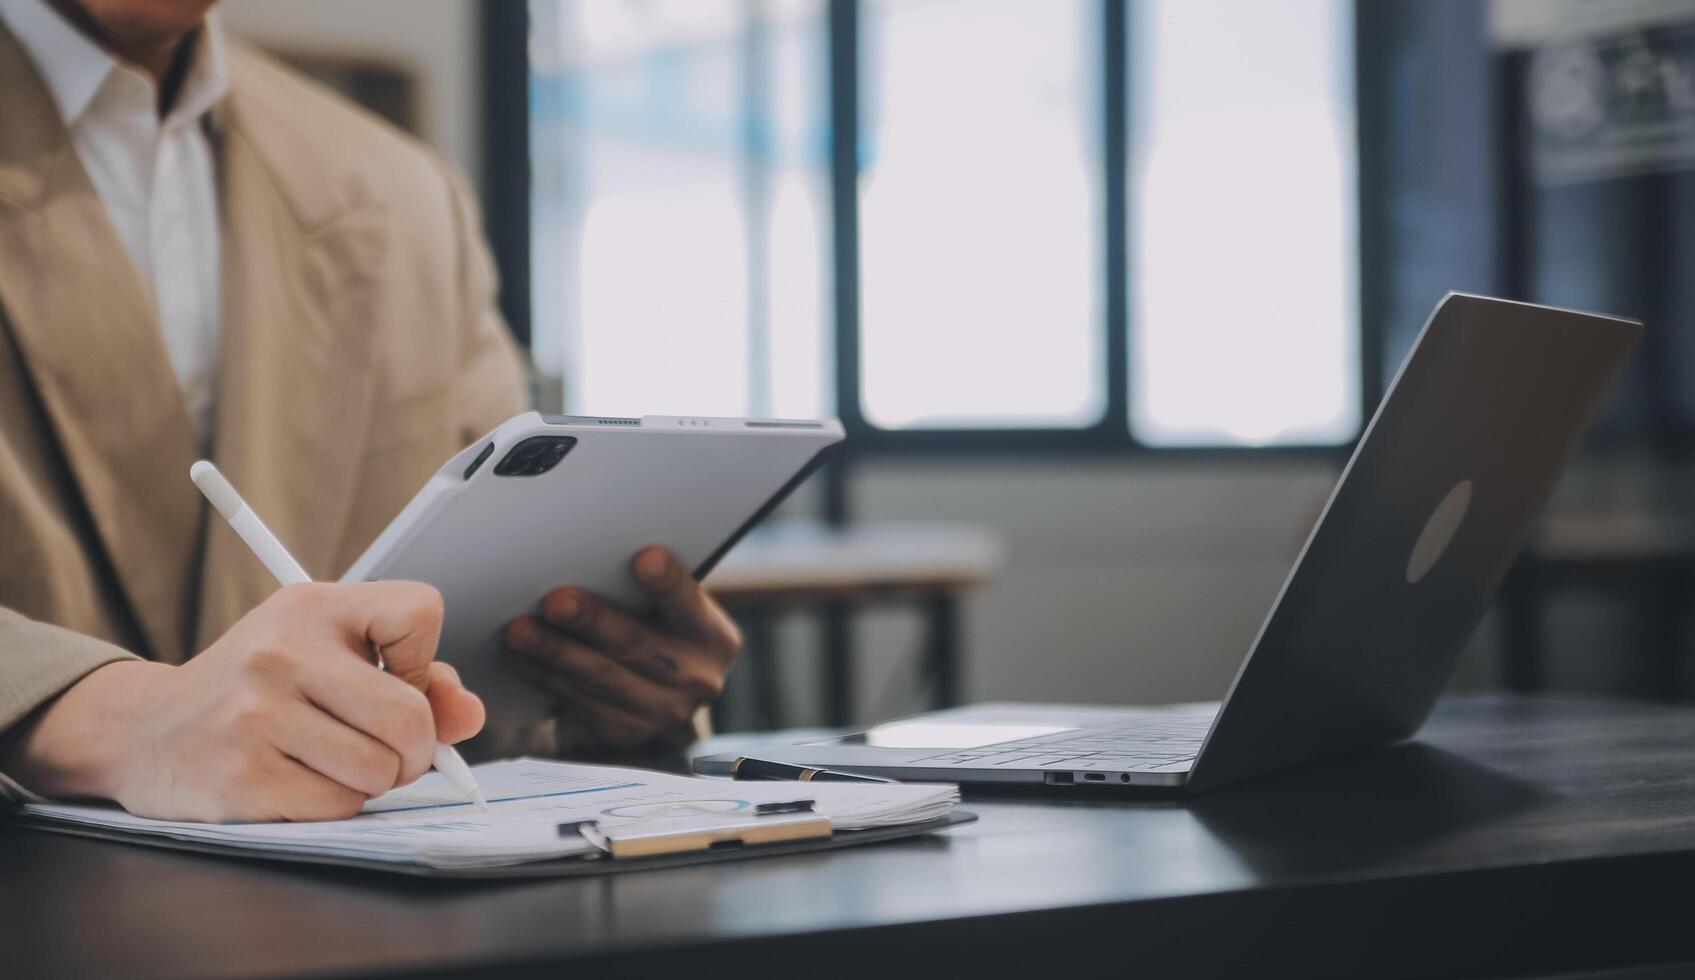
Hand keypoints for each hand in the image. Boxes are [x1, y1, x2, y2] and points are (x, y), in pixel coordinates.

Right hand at [0, 582, 484, 821]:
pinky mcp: (242, 775)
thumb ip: (417, 678)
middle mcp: (283, 650)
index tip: (397, 677)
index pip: (421, 610)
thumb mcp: (330, 655)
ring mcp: (257, 713)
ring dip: (374, 781)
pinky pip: (340, 806)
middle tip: (389, 752)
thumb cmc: (264, 689)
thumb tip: (469, 716)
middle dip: (416, 750)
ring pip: (380, 769)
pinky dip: (335, 805)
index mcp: (314, 606)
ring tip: (332, 762)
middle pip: (410, 715)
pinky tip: (297, 782)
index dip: (426, 660)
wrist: (148, 729)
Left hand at [501, 546, 740, 751]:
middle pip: (635, 645)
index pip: (689, 603)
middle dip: (591, 621)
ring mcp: (661, 712)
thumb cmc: (660, 630)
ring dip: (553, 652)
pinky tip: (518, 657)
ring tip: (519, 630)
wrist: (665, 695)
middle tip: (555, 602)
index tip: (644, 558)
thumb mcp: (672, 610)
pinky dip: (542, 676)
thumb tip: (588, 555)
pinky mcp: (625, 732)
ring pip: (599, 677)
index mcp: (714, 637)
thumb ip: (647, 592)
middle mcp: (695, 678)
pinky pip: (576, 700)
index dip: (668, 583)